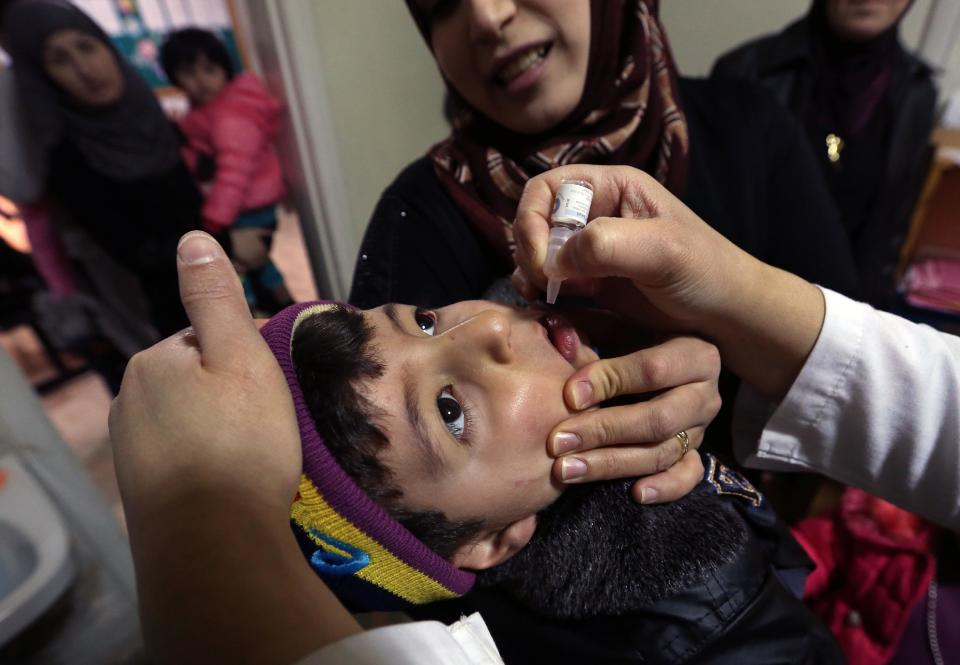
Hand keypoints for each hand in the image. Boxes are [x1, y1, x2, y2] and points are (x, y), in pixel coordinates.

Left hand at [109, 232, 357, 663]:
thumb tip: (192, 237)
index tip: (269, 392)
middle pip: (195, 378)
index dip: (245, 360)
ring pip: (187, 418)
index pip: (207, 339)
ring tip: (251, 457)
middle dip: (228, 393)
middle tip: (265, 426)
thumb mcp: (242, 357)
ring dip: (216, 428)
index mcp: (155, 360)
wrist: (212, 542)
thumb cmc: (239, 442)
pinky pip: (179, 455)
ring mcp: (129, 446)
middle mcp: (129, 397)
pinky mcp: (139, 487)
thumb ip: (216, 299)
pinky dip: (202, 461)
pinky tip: (227, 480)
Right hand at [512, 164, 824, 398]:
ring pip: (539, 250)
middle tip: (541, 284)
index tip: (542, 261)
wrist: (729, 317)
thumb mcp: (664, 251)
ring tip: (538, 297)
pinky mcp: (592, 282)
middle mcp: (597, 212)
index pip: (548, 188)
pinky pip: (551, 280)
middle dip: (529, 248)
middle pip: (536, 219)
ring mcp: (592, 248)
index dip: (533, 219)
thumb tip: (556, 258)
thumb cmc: (706, 273)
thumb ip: (609, 244)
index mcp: (614, 187)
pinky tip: (546, 306)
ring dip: (529, 271)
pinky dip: (540, 291)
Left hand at [550, 336, 720, 502]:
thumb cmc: (631, 339)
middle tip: (559, 440)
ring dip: (612, 464)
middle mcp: (705, 394)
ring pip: (662, 452)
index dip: (609, 381)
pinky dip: (665, 487)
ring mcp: (701, 428)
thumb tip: (556, 334)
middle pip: (658, 419)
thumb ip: (587, 329)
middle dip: (604, 431)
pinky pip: (687, 476)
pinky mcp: (694, 454)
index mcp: (694, 353)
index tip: (569, 395)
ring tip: (567, 470)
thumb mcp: (615, 327)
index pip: (652, 370)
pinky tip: (635, 493)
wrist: (659, 359)